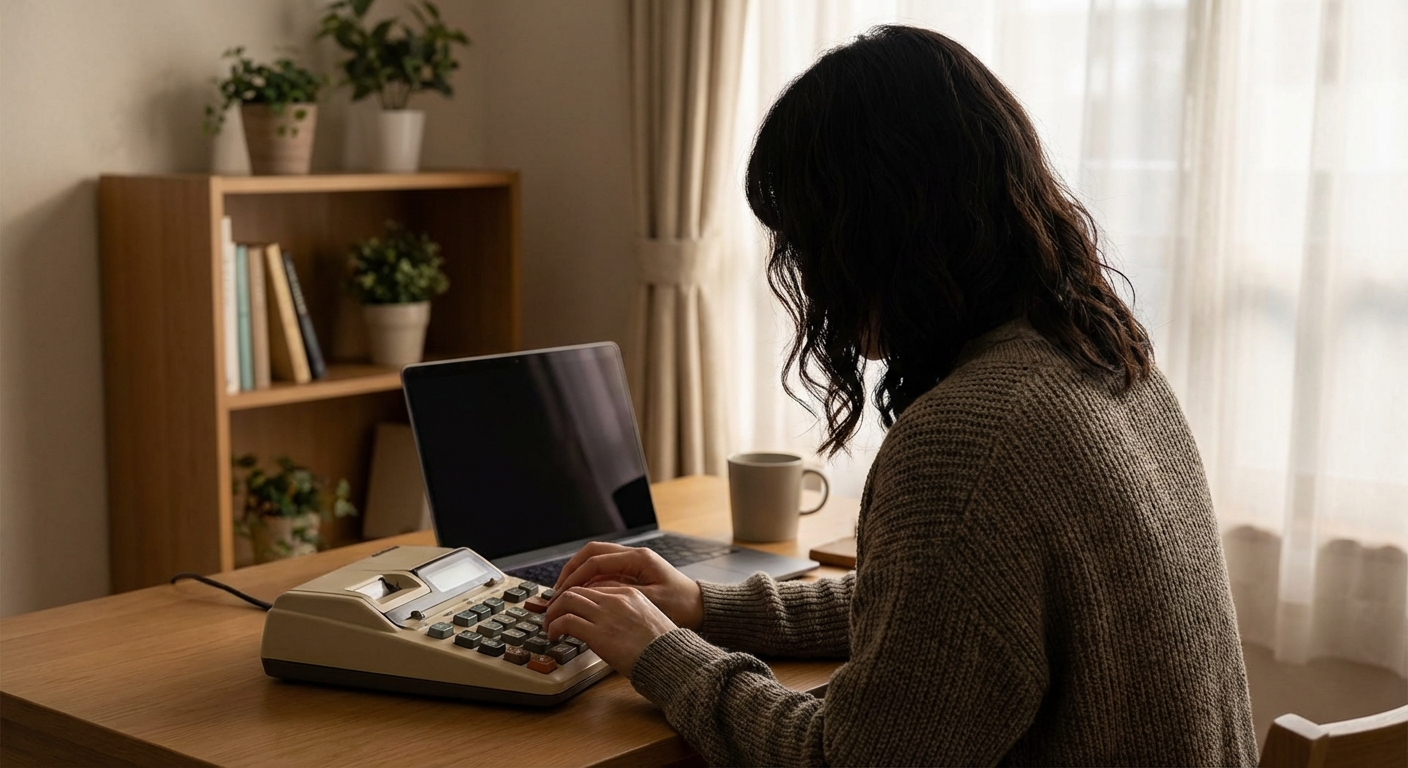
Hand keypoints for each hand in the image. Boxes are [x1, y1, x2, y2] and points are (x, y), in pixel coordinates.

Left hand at [544, 585, 675, 677]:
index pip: (594, 585)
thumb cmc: (663, 647)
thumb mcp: (648, 621)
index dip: (578, 595)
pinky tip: (554, 635)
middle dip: (560, 600)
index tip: (570, 606)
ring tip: (550, 624)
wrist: (670, 659)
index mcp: (630, 593)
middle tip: (553, 613)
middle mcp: (616, 599)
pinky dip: (555, 626)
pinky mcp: (597, 632)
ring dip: (553, 612)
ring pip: (567, 600)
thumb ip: (628, 616)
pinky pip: (566, 621)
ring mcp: (606, 614)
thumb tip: (610, 626)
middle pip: (578, 589)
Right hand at [552, 542, 703, 629]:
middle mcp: (634, 556)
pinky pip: (604, 571)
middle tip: (557, 590)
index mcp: (638, 559)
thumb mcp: (650, 602)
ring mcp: (633, 563)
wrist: (701, 608)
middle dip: (571, 570)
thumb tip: (590, 592)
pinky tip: (581, 596)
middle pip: (592, 553)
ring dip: (578, 574)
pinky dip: (589, 581)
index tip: (562, 593)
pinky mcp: (633, 573)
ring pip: (596, 560)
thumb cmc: (682, 606)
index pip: (596, 560)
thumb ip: (619, 595)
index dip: (575, 577)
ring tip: (564, 593)